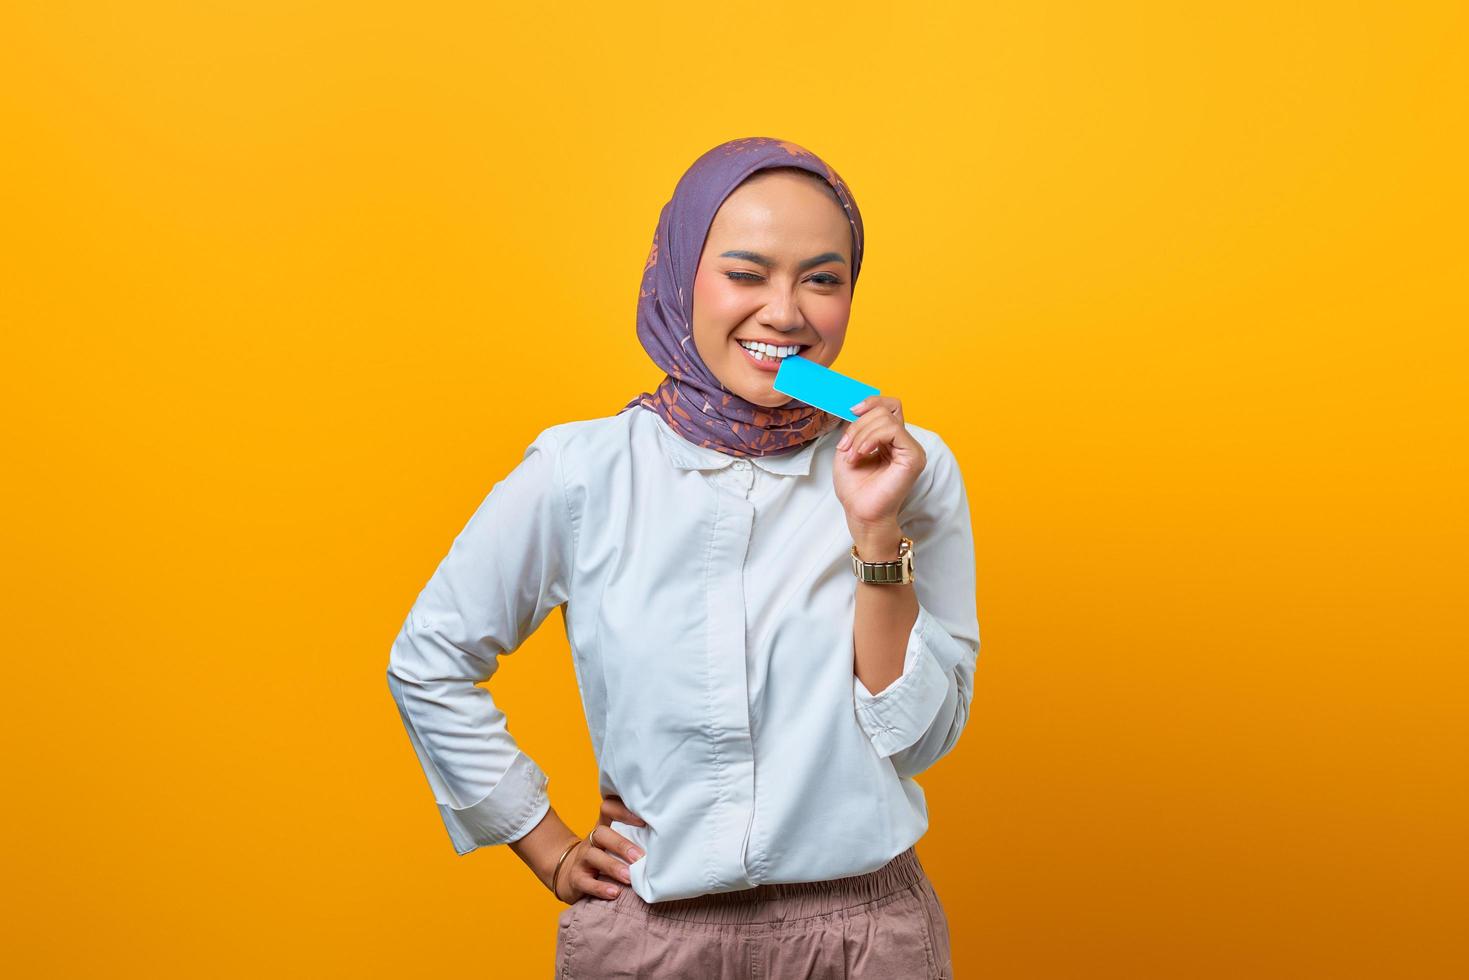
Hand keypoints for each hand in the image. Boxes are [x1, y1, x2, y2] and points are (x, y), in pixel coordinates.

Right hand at [552, 794, 647, 904]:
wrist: (571, 874)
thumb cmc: (607, 857)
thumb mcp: (617, 844)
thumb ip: (636, 839)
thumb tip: (669, 842)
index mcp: (605, 826)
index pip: (608, 808)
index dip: (623, 811)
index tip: (644, 820)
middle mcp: (592, 839)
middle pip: (602, 833)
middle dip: (622, 845)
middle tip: (640, 857)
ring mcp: (582, 858)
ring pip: (594, 856)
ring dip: (613, 866)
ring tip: (629, 877)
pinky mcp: (576, 878)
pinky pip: (585, 881)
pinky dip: (600, 888)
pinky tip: (615, 893)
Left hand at [833, 395, 926, 533]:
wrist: (861, 513)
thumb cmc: (855, 489)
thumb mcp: (848, 449)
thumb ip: (855, 428)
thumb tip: (856, 408)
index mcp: (891, 440)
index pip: (889, 406)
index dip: (871, 402)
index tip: (851, 411)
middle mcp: (903, 443)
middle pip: (884, 410)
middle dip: (858, 425)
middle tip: (846, 447)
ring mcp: (911, 449)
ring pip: (886, 418)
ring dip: (861, 434)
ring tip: (853, 455)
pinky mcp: (914, 456)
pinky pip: (893, 430)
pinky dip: (871, 438)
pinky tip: (862, 453)